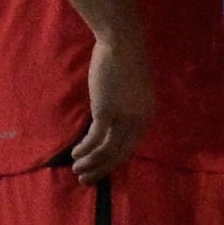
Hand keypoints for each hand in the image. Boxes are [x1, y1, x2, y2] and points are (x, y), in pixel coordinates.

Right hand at [71, 29, 152, 187]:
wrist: (122, 43)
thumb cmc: (126, 62)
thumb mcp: (133, 90)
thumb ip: (127, 108)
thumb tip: (112, 122)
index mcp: (147, 116)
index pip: (131, 147)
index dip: (115, 161)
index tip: (102, 169)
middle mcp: (139, 121)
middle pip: (120, 154)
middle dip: (102, 169)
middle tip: (88, 180)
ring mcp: (124, 117)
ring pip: (107, 150)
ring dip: (91, 163)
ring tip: (77, 171)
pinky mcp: (106, 111)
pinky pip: (95, 138)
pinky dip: (85, 149)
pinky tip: (75, 154)